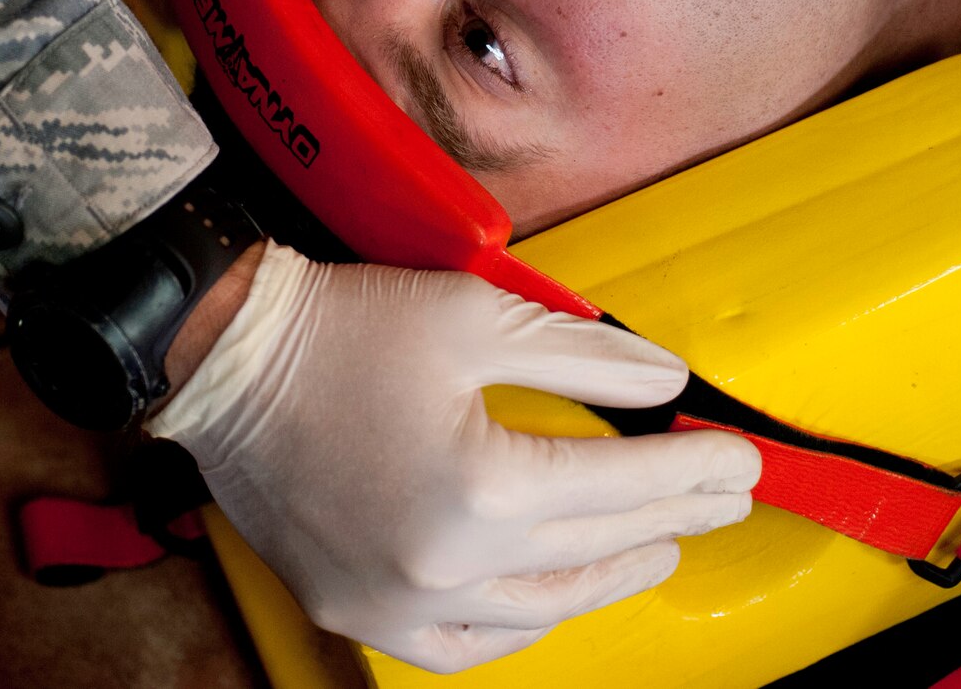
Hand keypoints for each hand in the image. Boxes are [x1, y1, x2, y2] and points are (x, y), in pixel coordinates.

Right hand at [147, 241, 760, 671]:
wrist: (221, 359)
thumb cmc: (340, 327)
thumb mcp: (476, 315)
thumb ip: (585, 355)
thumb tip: (664, 379)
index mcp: (482, 485)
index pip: (619, 483)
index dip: (689, 470)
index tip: (739, 462)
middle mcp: (445, 563)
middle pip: (592, 546)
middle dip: (669, 517)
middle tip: (720, 499)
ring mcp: (396, 601)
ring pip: (537, 609)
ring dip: (607, 576)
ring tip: (658, 546)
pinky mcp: (358, 610)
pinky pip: (461, 646)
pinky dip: (517, 626)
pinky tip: (550, 599)